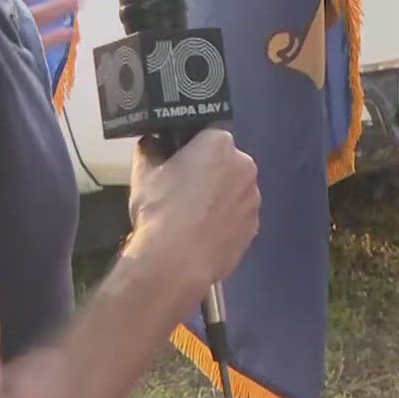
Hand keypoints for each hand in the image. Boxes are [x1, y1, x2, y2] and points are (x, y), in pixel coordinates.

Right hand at [127, 127, 260, 289]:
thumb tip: (152, 144)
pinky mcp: (254, 228)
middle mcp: (245, 166)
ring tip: (192, 220)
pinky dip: (225, 223)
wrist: (176, 261)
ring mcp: (253, 199)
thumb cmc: (160, 209)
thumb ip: (150, 150)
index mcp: (219, 143)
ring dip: (219, 199)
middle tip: (182, 193)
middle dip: (208, 174)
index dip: (190, 150)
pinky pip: (237, 218)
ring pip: (234, 192)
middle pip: (225, 164)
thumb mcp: (144, 173)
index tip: (176, 165)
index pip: (206, 136)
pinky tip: (203, 236)